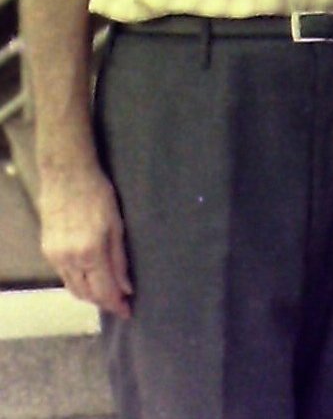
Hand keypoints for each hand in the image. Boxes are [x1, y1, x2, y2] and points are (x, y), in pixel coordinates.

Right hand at [38, 164, 131, 317]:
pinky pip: (64, 276)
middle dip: (104, 302)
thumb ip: (119, 259)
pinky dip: (78, 282)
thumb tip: (126, 286)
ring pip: (73, 287)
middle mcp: (69, 259)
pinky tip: (90, 279)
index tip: (128, 312)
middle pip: (86, 294)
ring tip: (107, 296)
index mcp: (90, 252)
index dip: (117, 304)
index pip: (104, 290)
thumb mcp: (117, 225)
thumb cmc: (98, 195)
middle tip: (120, 305)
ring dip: (90, 296)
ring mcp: (55, 256)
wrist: (66, 176)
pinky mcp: (47, 250)